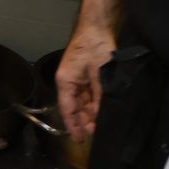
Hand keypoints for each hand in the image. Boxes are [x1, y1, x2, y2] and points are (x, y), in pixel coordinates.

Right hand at [56, 25, 115, 140]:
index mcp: (65, 82)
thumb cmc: (95, 48)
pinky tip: (102, 111)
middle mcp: (69, 83)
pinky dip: (95, 104)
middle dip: (83, 121)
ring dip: (90, 114)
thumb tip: (101, 116)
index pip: (67, 109)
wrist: (98, 28)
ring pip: (82, 102)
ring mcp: (78, 79)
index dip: (73, 126)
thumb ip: (100, 96)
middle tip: (95, 135)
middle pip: (74, 107)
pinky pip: (89, 95)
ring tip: (100, 126)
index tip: (78, 140)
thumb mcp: (99, 75)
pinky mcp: (87, 76)